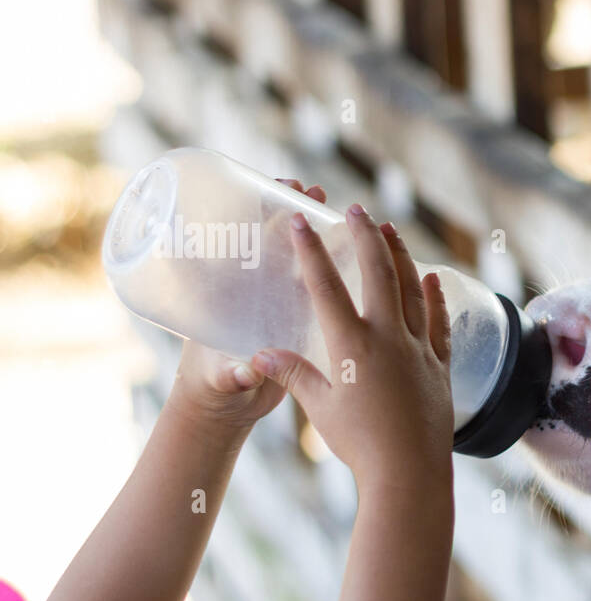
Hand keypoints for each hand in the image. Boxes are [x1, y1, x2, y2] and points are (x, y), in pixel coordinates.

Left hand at [166, 180, 328, 432]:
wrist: (225, 409)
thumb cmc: (214, 389)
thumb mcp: (223, 381)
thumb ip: (233, 375)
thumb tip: (246, 371)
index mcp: (234, 295)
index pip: (250, 241)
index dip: (264, 213)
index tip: (281, 191)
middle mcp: (257, 293)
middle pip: (278, 242)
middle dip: (296, 213)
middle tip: (317, 191)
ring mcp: (279, 305)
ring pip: (304, 263)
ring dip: (324, 238)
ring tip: (350, 218)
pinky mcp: (297, 323)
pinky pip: (320, 291)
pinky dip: (338, 274)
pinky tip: (365, 262)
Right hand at [252, 201, 453, 494]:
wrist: (409, 472)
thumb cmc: (359, 444)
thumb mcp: (319, 408)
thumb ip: (293, 375)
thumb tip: (259, 354)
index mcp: (352, 345)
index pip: (326, 286)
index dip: (311, 251)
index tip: (300, 220)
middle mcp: (388, 337)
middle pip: (377, 272)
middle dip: (364, 236)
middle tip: (354, 209)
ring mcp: (418, 348)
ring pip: (412, 289)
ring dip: (400, 255)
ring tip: (389, 229)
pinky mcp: (440, 364)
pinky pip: (439, 322)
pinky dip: (435, 296)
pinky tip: (431, 277)